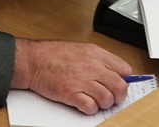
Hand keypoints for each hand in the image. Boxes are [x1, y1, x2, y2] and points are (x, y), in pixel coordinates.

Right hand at [11, 39, 131, 114]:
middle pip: (119, 86)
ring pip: (107, 99)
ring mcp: (82, 81)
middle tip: (112, 98)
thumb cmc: (54, 54)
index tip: (121, 84)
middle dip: (118, 96)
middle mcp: (92, 66)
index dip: (125, 79)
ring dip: (104, 104)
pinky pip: (91, 107)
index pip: (124, 69)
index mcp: (96, 53)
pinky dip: (90, 109)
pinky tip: (84, 104)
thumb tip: (114, 73)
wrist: (33, 61)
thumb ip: (98, 60)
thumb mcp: (81, 49)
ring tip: (96, 101)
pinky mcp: (71, 94)